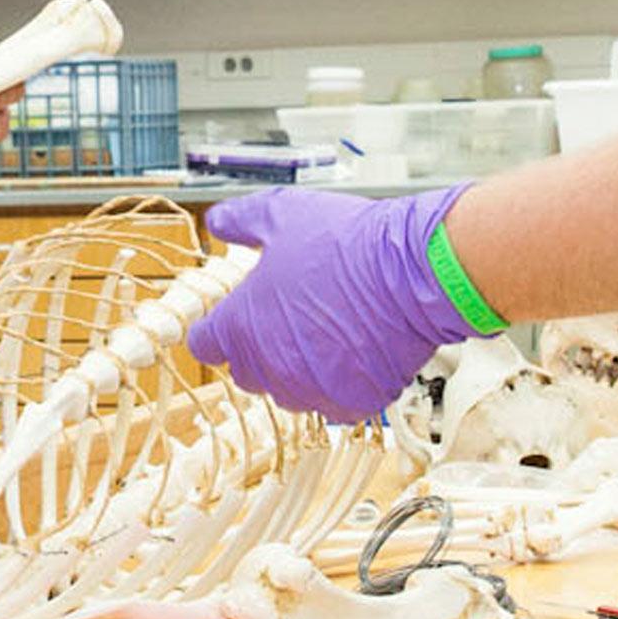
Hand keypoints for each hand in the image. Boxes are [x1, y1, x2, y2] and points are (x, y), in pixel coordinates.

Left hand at [184, 185, 481, 420]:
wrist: (413, 272)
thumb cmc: (348, 242)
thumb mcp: (281, 214)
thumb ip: (240, 221)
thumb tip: (217, 223)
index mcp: (241, 326)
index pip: (205, 345)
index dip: (217, 329)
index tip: (232, 320)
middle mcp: (269, 367)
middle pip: (246, 373)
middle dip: (259, 351)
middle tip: (288, 320)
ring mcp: (311, 390)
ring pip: (290, 391)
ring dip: (298, 370)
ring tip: (327, 332)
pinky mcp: (352, 404)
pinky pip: (334, 403)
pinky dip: (341, 383)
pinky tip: (357, 351)